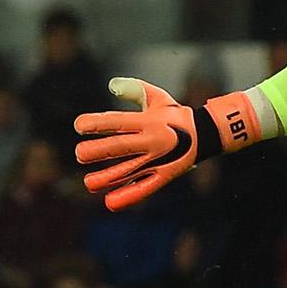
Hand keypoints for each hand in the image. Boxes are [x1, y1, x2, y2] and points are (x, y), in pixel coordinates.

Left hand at [76, 78, 254, 211]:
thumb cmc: (173, 114)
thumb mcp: (157, 96)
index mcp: (148, 120)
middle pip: (121, 146)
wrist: (207, 134)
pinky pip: (145, 188)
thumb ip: (134, 89)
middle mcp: (152, 140)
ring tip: (88, 183)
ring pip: (130, 171)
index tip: (79, 126)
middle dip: (99, 151)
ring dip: (108, 177)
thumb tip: (111, 85)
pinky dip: (128, 196)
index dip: (98, 123)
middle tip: (79, 154)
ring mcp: (159, 160)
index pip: (119, 121)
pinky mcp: (165, 176)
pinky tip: (110, 203)